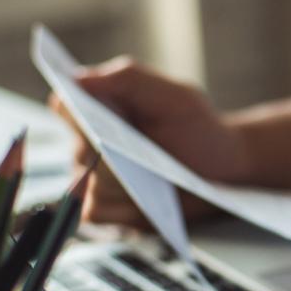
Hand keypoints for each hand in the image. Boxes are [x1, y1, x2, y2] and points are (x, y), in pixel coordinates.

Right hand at [49, 57, 249, 226]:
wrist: (225, 166)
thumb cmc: (197, 126)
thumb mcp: (174, 95)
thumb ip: (129, 79)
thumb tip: (77, 78)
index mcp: (99, 111)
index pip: (65, 106)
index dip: (72, 110)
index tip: (91, 115)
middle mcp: (90, 146)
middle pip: (77, 150)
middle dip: (101, 150)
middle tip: (125, 150)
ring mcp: (98, 180)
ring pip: (83, 184)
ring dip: (112, 181)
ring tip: (145, 176)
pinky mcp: (112, 210)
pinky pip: (95, 211)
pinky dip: (116, 208)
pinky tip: (143, 200)